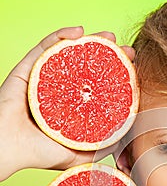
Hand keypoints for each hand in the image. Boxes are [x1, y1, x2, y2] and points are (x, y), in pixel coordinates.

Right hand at [0, 27, 135, 180]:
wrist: (8, 149)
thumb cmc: (40, 154)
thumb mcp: (80, 153)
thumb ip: (102, 145)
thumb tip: (126, 135)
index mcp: (72, 107)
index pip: (99, 87)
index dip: (118, 77)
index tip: (135, 71)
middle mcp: (60, 90)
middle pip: (88, 67)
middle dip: (111, 56)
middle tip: (128, 51)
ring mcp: (45, 77)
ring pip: (70, 52)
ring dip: (92, 40)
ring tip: (110, 36)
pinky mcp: (28, 68)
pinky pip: (45, 46)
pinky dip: (61, 34)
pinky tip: (79, 30)